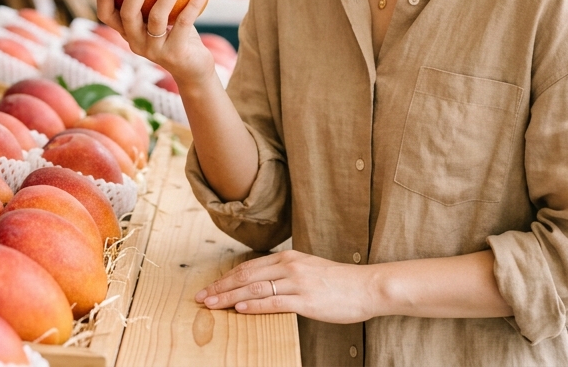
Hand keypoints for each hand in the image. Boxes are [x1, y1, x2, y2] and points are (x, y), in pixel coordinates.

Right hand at [96, 0, 212, 84]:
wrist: (193, 70)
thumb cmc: (176, 35)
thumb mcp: (162, 17)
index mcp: (128, 32)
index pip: (107, 16)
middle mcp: (136, 42)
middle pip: (128, 14)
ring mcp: (154, 50)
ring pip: (157, 17)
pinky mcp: (175, 53)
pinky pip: (183, 24)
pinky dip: (192, 5)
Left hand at [195, 250, 380, 323]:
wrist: (366, 286)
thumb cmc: (338, 282)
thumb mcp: (308, 269)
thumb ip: (285, 273)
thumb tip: (263, 284)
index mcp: (288, 258)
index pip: (248, 267)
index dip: (226, 278)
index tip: (209, 287)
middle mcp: (289, 266)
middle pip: (245, 277)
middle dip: (220, 288)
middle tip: (200, 297)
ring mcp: (297, 283)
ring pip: (255, 289)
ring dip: (230, 298)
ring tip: (212, 305)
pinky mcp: (305, 300)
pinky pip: (274, 302)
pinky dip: (254, 306)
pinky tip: (239, 310)